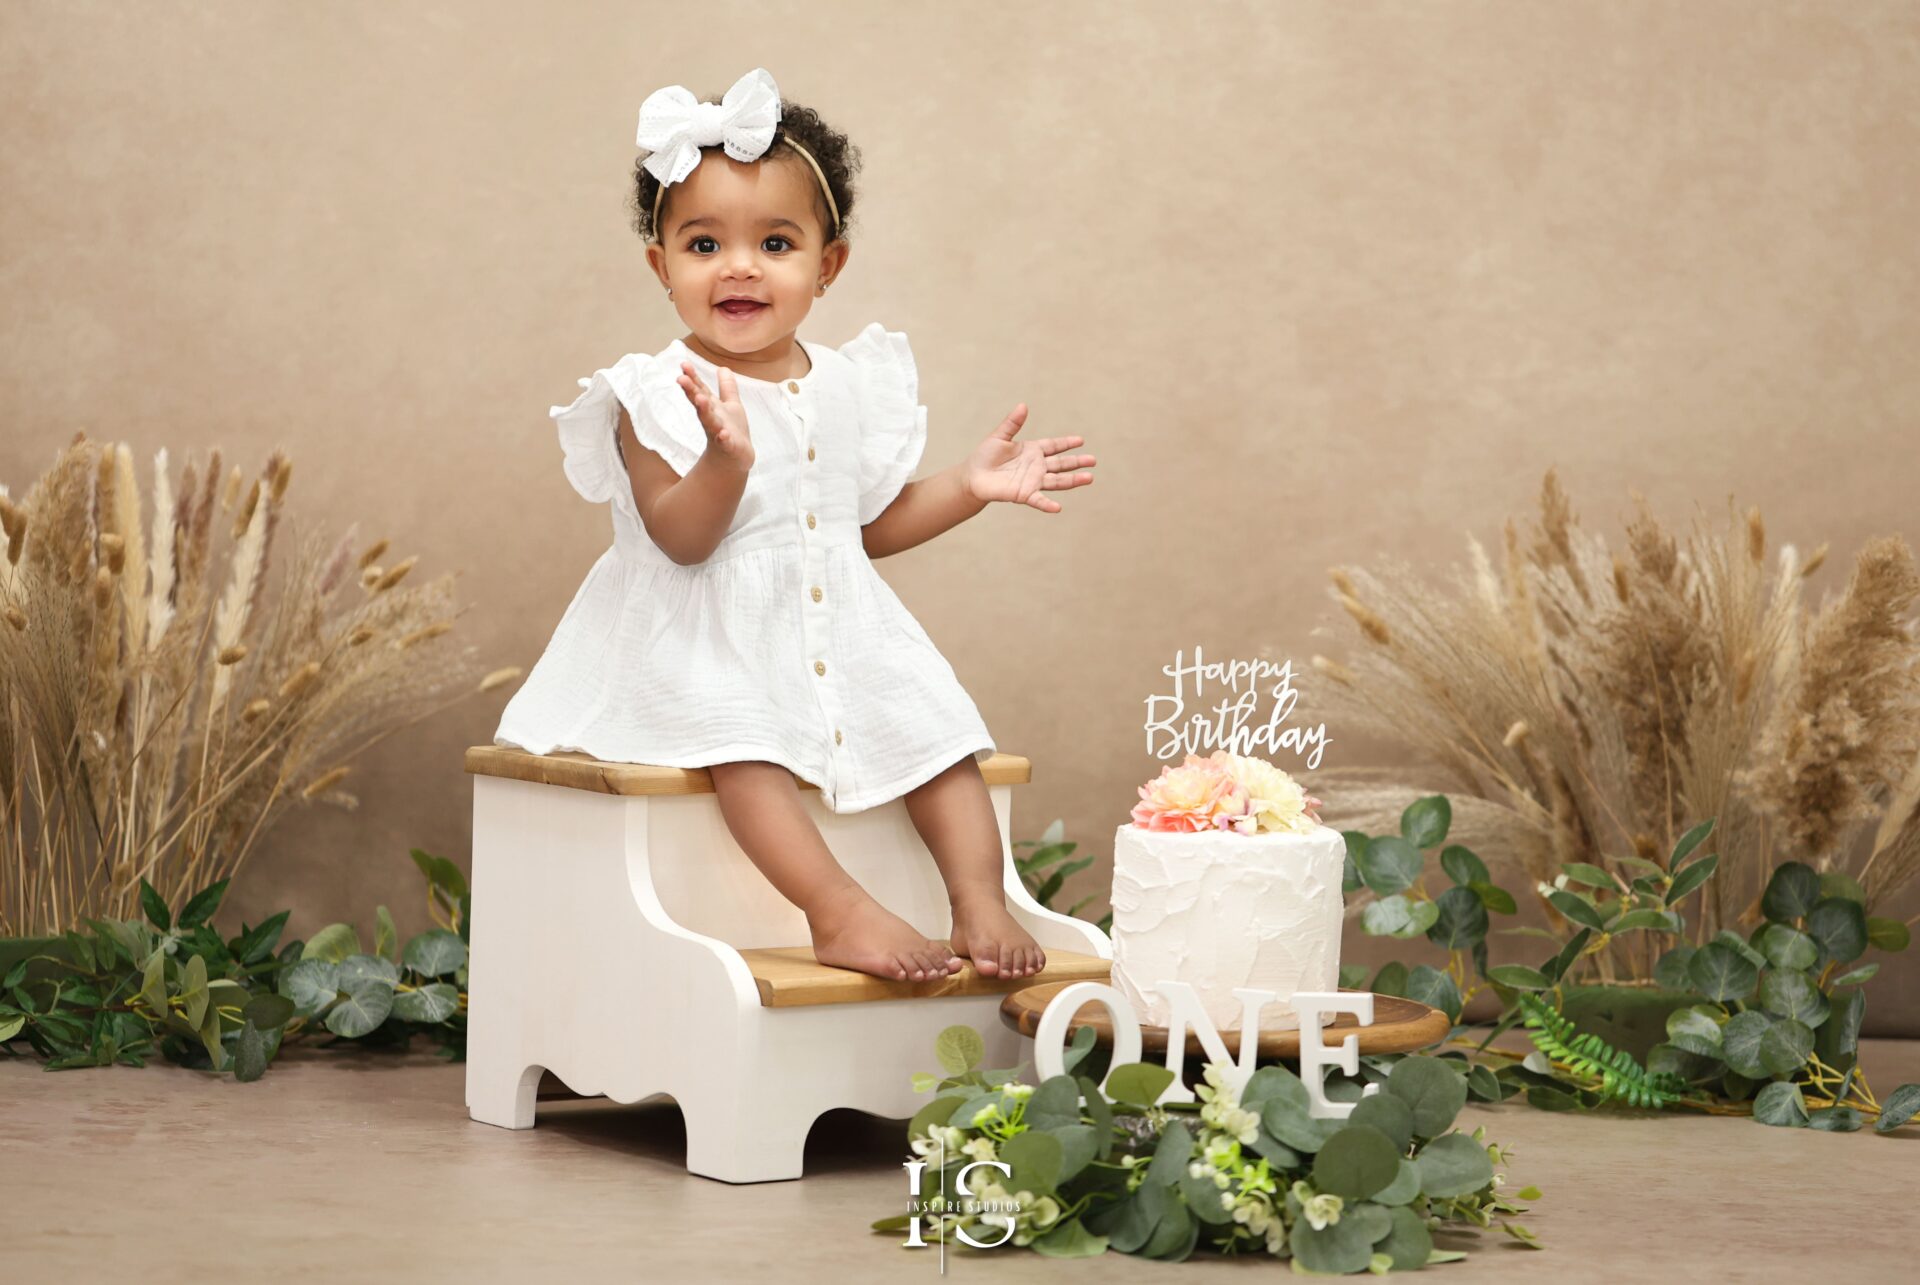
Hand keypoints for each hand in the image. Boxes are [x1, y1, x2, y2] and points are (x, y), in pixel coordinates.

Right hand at [677, 362, 753, 473]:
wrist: (736, 459)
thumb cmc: (731, 430)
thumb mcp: (730, 405)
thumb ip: (727, 388)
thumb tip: (723, 367)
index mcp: (711, 407)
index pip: (699, 390)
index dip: (692, 377)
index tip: (683, 364)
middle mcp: (711, 418)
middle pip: (699, 403)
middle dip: (691, 391)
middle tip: (681, 378)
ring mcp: (718, 433)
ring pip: (709, 421)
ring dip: (704, 410)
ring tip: (700, 399)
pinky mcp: (728, 447)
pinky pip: (724, 442)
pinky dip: (723, 438)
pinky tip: (723, 434)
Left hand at [962, 404, 1094, 512]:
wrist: (973, 477)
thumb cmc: (985, 456)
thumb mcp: (999, 436)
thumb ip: (1012, 423)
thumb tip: (1023, 405)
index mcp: (1032, 451)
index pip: (1054, 446)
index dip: (1067, 443)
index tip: (1081, 441)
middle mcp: (1036, 467)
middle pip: (1061, 464)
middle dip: (1077, 462)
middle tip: (1093, 460)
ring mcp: (1032, 481)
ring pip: (1057, 481)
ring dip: (1073, 481)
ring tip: (1089, 478)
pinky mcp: (1023, 494)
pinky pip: (1038, 499)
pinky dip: (1047, 504)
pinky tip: (1058, 508)